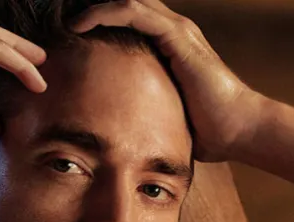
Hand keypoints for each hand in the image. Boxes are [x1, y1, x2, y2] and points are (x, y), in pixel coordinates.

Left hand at [69, 0, 260, 162]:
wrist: (238, 129)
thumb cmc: (206, 129)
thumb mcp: (165, 115)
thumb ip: (145, 112)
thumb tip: (118, 136)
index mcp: (166, 46)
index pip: (126, 19)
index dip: (96, 21)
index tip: (65, 36)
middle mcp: (171, 30)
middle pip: (123, 3)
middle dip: (89, 6)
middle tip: (55, 16)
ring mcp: (175, 30)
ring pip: (125, 0)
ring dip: (91, 6)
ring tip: (62, 17)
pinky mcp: (177, 37)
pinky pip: (134, 13)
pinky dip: (105, 13)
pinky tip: (80, 24)